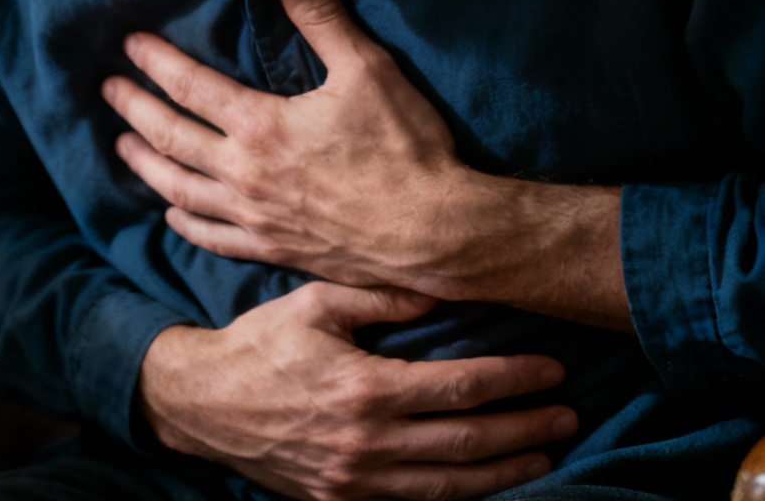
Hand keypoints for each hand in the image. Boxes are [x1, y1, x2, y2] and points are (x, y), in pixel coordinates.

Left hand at [102, 0, 481, 294]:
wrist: (436, 233)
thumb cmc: (406, 148)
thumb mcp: (368, 70)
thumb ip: (321, 18)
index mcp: (260, 127)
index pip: (189, 87)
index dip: (156, 63)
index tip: (129, 45)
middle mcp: (243, 174)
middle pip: (169, 137)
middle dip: (133, 109)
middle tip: (108, 90)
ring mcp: (254, 217)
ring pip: (179, 190)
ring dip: (145, 165)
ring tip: (121, 146)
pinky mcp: (274, 250)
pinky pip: (214, 238)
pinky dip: (186, 223)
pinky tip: (171, 214)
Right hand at [141, 282, 576, 500]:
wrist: (200, 403)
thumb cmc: (257, 345)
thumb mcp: (312, 305)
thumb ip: (379, 298)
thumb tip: (440, 289)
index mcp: (365, 388)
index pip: (462, 386)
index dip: (515, 379)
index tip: (553, 369)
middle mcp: (367, 442)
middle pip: (470, 441)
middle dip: (527, 428)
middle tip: (569, 414)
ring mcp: (355, 480)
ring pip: (451, 485)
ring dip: (507, 471)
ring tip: (545, 454)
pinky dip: (458, 497)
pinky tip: (485, 484)